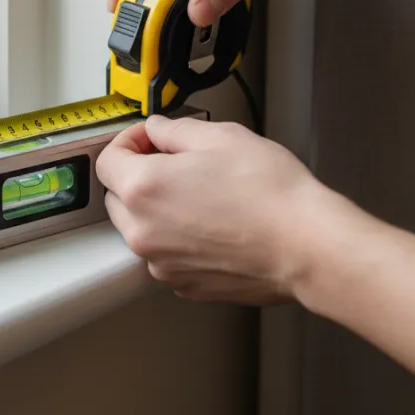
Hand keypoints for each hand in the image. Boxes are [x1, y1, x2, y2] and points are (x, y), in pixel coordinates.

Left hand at [95, 115, 365, 304]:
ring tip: (202, 196)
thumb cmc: (271, 194)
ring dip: (157, 210)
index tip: (150, 139)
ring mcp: (162, 264)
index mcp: (143, 189)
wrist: (306, 246)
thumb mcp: (221, 137)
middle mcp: (143, 232)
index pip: (108, 160)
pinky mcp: (184, 286)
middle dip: (139, 176)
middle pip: (118, 198)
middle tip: (176, 163)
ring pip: (141, 230)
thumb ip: (175, 129)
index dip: (128, 141)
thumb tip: (158, 130)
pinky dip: (178, 240)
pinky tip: (213, 224)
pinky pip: (166, 256)